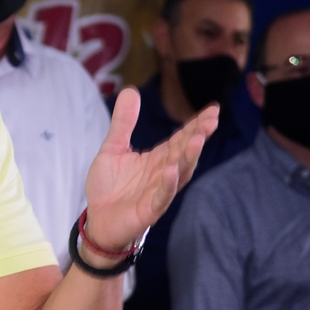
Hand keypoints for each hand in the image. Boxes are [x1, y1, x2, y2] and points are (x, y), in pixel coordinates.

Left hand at [83, 86, 218, 251]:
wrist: (97, 220)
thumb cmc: (109, 186)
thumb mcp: (113, 148)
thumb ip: (124, 122)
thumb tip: (132, 90)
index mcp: (157, 159)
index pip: (180, 139)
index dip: (196, 124)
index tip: (213, 109)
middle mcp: (163, 174)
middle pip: (184, 152)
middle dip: (198, 136)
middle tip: (212, 118)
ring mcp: (158, 192)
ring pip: (179, 173)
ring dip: (188, 157)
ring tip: (197, 139)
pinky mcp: (148, 210)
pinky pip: (161, 197)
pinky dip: (167, 184)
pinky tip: (171, 170)